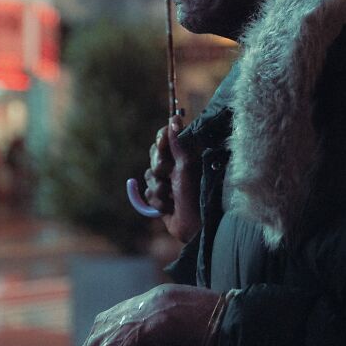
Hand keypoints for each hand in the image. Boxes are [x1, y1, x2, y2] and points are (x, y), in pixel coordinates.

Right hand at [144, 115, 200, 241]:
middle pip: (154, 156)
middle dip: (159, 168)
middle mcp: (177, 166)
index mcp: (185, 155)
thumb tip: (174, 118)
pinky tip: (169, 208)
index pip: (164, 137)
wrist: (197, 227)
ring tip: (173, 197)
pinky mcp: (162, 199)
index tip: (163, 145)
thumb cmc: (197, 194)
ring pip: (149, 176)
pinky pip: (148, 193)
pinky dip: (158, 202)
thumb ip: (178, 142)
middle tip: (170, 176)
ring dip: (159, 189)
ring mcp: (169, 182)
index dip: (161, 141)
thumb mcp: (187, 166)